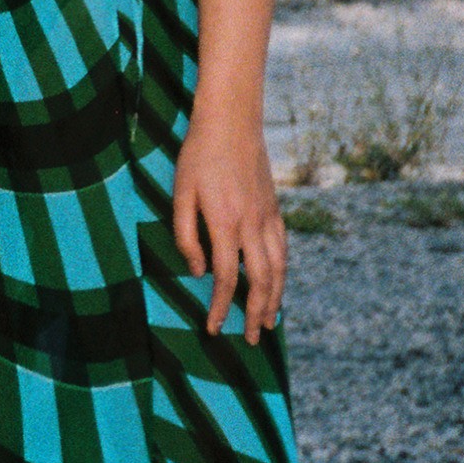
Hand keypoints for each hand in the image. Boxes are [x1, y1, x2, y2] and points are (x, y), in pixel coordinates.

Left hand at [170, 105, 286, 340]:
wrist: (232, 122)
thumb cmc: (198, 156)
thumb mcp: (180, 193)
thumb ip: (185, 234)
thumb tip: (198, 271)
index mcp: (225, 223)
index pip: (227, 278)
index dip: (221, 307)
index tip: (214, 329)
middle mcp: (252, 225)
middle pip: (261, 281)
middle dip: (255, 314)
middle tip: (252, 340)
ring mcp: (268, 217)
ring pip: (279, 268)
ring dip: (276, 299)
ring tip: (269, 322)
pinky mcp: (275, 209)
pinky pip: (283, 249)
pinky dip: (283, 272)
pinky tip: (277, 284)